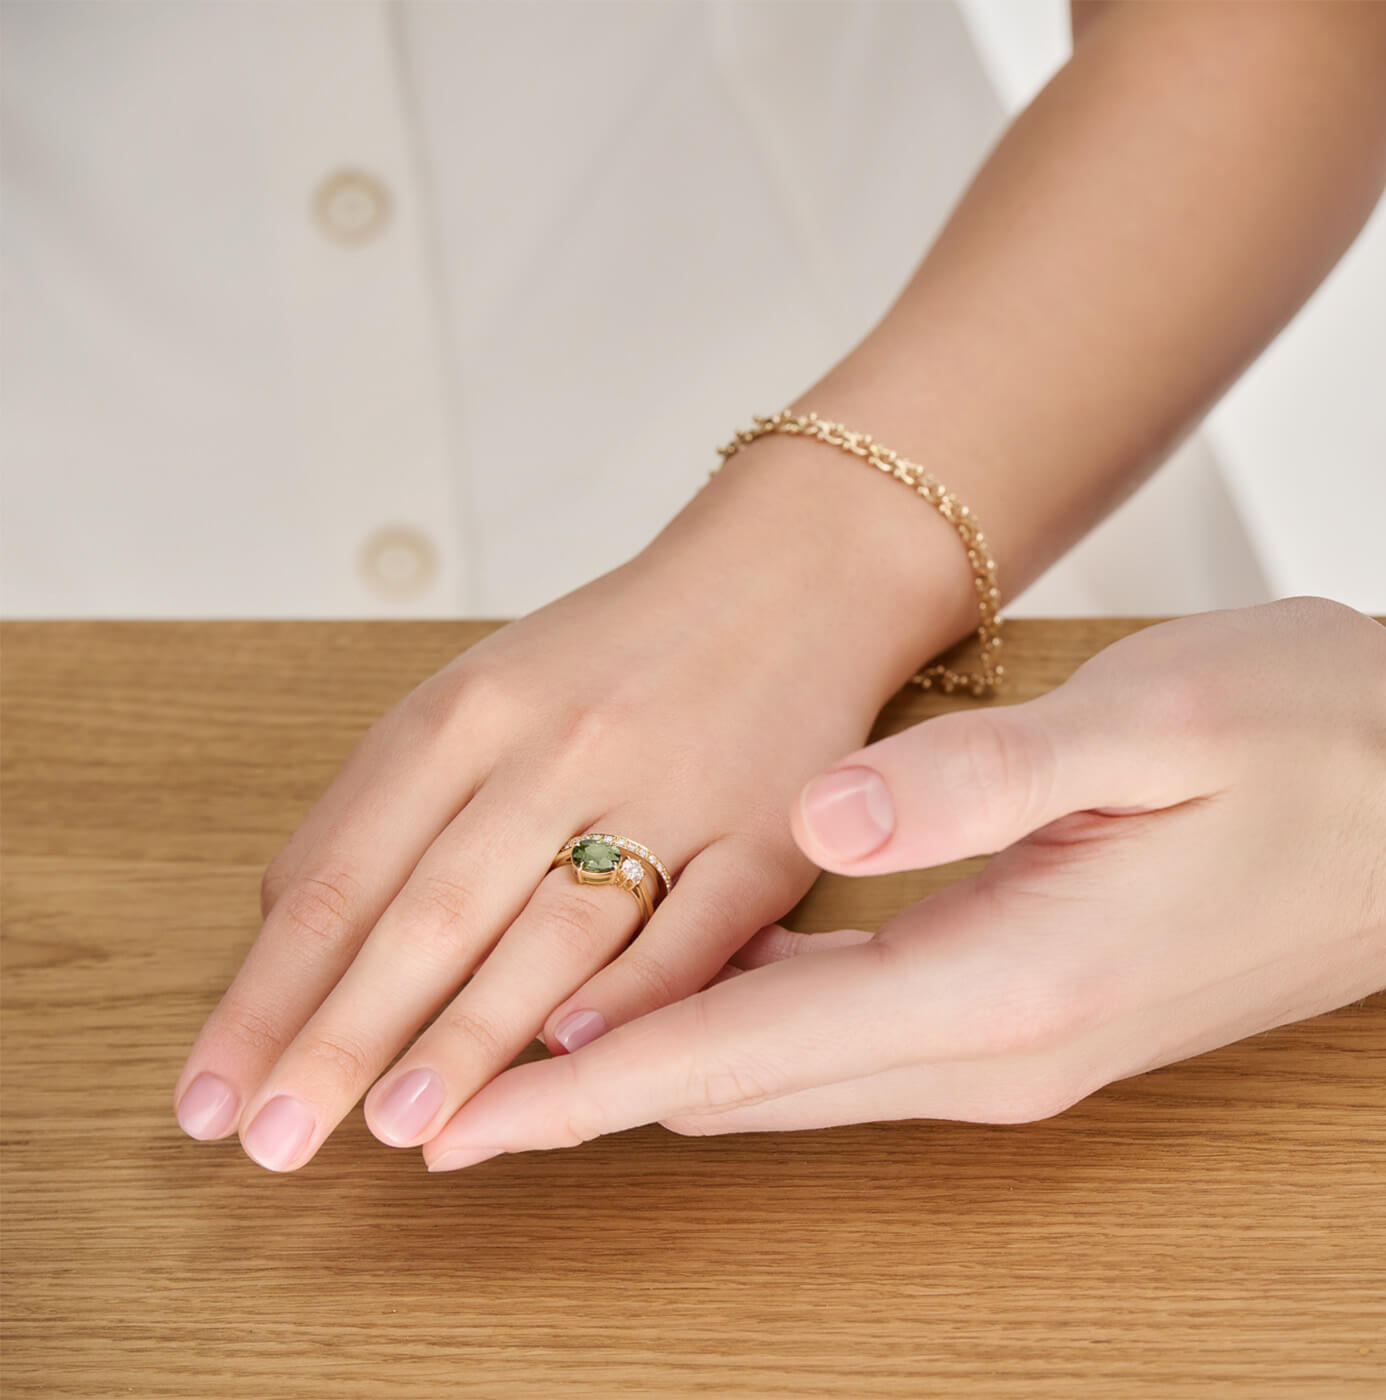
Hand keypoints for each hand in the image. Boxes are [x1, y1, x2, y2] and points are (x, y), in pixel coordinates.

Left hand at [171, 438, 974, 1169]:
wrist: (795, 573)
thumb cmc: (624, 651)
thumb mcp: (483, 688)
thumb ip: (388, 800)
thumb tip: (283, 934)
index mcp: (470, 710)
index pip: (339, 874)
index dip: (267, 996)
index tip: (212, 1094)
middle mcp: (559, 747)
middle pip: (429, 912)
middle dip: (340, 1040)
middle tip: (271, 1142)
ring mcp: (669, 790)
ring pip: (553, 932)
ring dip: (469, 1038)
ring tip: (398, 1128)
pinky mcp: (767, 834)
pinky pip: (695, 932)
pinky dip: (634, 997)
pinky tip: (575, 1061)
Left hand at [421, 598, 1385, 1165]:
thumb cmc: (1333, 747)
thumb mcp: (1159, 722)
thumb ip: (977, 782)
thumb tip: (817, 810)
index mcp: (1020, 979)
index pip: (754, 1051)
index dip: (590, 1085)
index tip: (461, 1119)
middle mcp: (1016, 1046)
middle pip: (762, 1089)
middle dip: (601, 1099)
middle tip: (453, 1102)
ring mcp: (1041, 1045)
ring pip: (811, 1076)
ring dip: (676, 1073)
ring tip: (542, 1067)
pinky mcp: (1061, 1014)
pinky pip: (874, 1045)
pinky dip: (768, 1037)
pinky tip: (715, 1005)